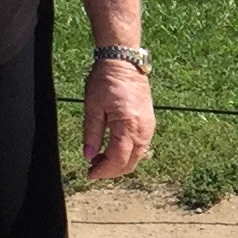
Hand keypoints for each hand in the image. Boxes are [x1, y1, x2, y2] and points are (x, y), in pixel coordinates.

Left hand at [83, 59, 154, 179]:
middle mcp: (143, 129)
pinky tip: (112, 148)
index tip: (89, 174)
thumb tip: (88, 156)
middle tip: (93, 168)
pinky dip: (127, 153)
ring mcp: (148, 126)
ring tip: (100, 158)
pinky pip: (140, 147)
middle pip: (130, 163)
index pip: (118, 159)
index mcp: (128, 125)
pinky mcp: (149, 123)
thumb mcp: (92, 106)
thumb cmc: (107, 80)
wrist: (124, 62)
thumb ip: (91, 133)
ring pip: (136, 157)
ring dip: (119, 163)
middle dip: (111, 170)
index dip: (103, 171)